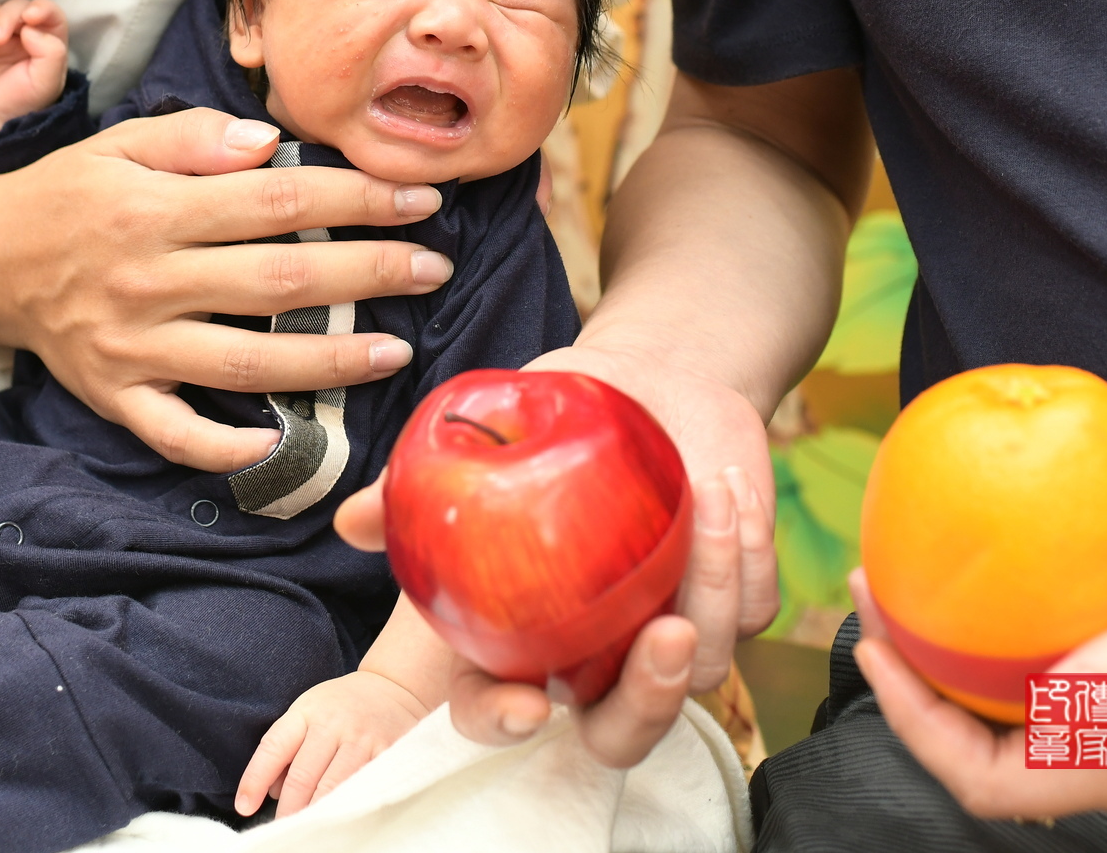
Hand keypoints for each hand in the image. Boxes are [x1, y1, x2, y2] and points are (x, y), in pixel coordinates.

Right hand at [0, 0, 68, 136]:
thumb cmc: (20, 104)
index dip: (41, 8)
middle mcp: (20, 34)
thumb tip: (32, 28)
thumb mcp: (47, 83)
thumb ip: (52, 53)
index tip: (30, 16)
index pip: (49, 14)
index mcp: (45, 41)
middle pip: (15, 8)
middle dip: (5, 16)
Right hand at [0, 106, 456, 470]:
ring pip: (246, 361)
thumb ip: (196, 136)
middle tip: (434, 268)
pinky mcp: (117, 396)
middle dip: (368, 274)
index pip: (278, 202)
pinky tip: (281, 441)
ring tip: (396, 351)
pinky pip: (176, 432)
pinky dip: (226, 446)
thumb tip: (271, 145)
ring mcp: (134, 345)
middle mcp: (149, 279)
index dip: (356, 199)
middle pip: (279, 280)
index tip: (418, 199)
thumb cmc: (68, 194)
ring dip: (329, 360)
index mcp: (156, 208)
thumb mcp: (122, 143)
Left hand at [235, 670, 429, 817]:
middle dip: (289, 809)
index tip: (244, 807)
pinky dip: (349, 805)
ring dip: (316, 812)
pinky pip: (364, 787)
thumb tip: (272, 793)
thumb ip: (286, 749)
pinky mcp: (388, 751)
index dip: (255, 780)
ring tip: (306, 829)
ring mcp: (362, 738)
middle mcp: (334, 723)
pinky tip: (340, 816)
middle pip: (303, 776)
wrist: (395, 687)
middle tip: (281, 830)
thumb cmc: (341, 706)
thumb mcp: (308, 712)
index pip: (274, 747)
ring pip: (333, 787)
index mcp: (307, 712)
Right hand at [333, 343, 778, 769]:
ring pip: (700, 666)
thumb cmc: (556, 411)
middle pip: (619, 732)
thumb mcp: (492, 430)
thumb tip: (355, 520)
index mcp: (523, 631)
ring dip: (711, 589)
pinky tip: (730, 491)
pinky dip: (747, 556)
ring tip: (707, 496)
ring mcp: (669, 630)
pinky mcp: (733, 601)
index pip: (499, 706)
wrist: (652, 374)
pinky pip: (752, 611)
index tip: (529, 706)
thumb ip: (423, 480)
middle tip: (664, 637)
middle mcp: (597, 650)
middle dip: (646, 705)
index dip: (503, 721)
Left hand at [850, 401, 1106, 816]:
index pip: (999, 786)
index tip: (878, 639)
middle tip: (876, 606)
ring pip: (1021, 731)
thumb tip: (1059, 701)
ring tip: (909, 597)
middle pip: (997, 767)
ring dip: (954, 675)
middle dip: (918, 699)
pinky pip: (1056, 688)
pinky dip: (1002, 651)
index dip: (919, 728)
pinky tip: (983, 590)